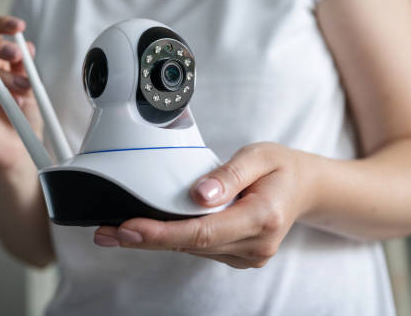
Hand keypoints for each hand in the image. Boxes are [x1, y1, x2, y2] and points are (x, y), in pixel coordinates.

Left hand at [93, 143, 316, 268]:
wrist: (304, 187)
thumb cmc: (281, 167)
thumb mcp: (259, 155)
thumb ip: (229, 174)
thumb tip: (198, 194)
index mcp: (262, 218)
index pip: (203, 231)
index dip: (162, 233)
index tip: (128, 229)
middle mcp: (255, 244)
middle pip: (190, 244)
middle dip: (145, 239)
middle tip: (106, 233)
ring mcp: (248, 255)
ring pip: (192, 249)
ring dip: (155, 240)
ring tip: (118, 230)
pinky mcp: (239, 255)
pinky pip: (200, 248)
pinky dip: (173, 239)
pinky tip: (150, 230)